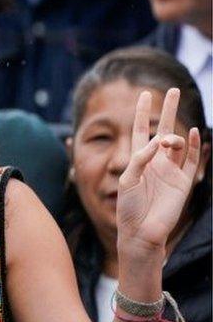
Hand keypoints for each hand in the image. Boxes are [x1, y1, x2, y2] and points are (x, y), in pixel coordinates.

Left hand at [116, 88, 201, 256]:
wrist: (141, 231)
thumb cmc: (129, 206)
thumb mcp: (128, 179)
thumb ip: (140, 158)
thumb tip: (157, 141)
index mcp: (138, 159)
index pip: (141, 129)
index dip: (143, 112)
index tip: (145, 94)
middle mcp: (155, 161)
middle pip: (164, 129)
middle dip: (168, 110)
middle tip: (173, 91)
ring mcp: (171, 170)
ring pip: (178, 143)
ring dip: (176, 136)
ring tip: (170, 139)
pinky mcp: (183, 181)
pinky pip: (192, 159)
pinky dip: (194, 145)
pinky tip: (194, 132)